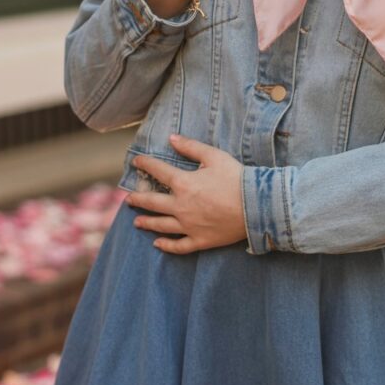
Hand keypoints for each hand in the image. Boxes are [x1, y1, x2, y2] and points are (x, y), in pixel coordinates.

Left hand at [124, 134, 247, 253]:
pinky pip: (178, 245)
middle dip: (138, 199)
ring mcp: (189, 225)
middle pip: (152, 202)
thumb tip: (172, 138)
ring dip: (146, 222)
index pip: (158, 171)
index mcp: (184, 184)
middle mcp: (181, 206)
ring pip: (161, 225)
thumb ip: (191, 147)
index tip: (136, 162)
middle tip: (128, 199)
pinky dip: (166, 245)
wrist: (256, 206)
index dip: (145, 164)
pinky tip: (158, 244)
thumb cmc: (236, 178)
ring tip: (136, 222)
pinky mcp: (200, 240)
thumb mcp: (214, 156)